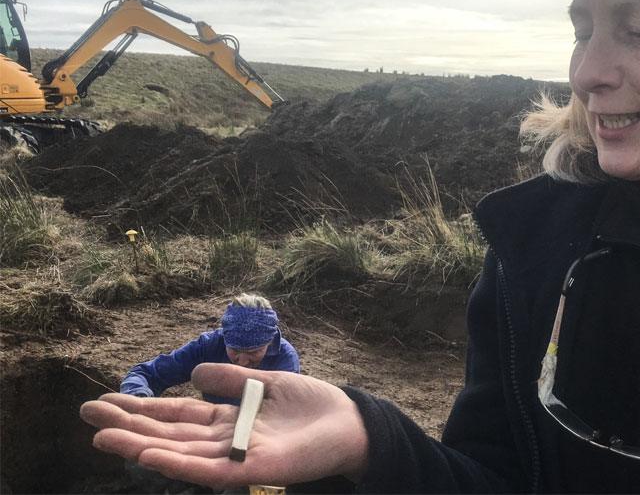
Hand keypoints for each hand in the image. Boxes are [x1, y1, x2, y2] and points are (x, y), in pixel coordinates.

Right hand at [80, 364, 367, 488]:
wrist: (350, 423)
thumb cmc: (313, 407)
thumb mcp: (267, 383)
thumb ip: (233, 379)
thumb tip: (196, 372)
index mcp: (227, 420)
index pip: (176, 416)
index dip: (142, 409)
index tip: (106, 399)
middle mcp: (224, 442)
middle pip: (168, 434)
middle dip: (128, 425)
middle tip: (86, 413)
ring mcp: (236, 457)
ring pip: (179, 453)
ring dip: (140, 446)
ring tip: (102, 436)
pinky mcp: (252, 469)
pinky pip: (208, 470)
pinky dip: (177, 463)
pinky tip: (149, 455)